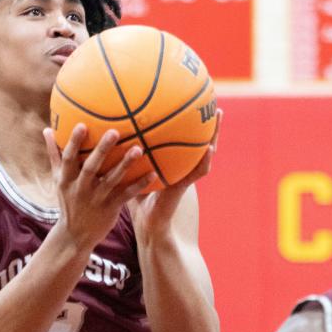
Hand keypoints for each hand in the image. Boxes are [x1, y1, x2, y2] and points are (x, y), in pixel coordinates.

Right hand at [43, 124, 154, 253]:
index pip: (69, 158)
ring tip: (138, 150)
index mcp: (66, 180)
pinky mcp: (110, 208)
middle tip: (114, 132)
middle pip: (91, 167)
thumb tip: (47, 130)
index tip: (81, 125)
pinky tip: (153, 173)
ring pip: (112, 180)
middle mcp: (81, 189)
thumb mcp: (58, 180)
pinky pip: (126, 195)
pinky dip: (139, 185)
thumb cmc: (68, 201)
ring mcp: (96, 199)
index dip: (74, 142)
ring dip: (125, 164)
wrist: (75, 236)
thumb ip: (54, 155)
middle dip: (102, 150)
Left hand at [128, 109, 220, 242]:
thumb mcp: (132, 173)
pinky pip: (196, 173)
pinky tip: (209, 151)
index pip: (186, 142)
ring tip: (218, 119)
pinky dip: (203, 163)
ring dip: (213, 137)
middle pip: (201, 145)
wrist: (147, 224)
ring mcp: (186, 176)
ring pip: (205, 155)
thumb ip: (127, 156)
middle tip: (215, 107)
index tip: (196, 107)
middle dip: (209, 127)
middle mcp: (183, 168)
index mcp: (174, 164)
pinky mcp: (183, 187)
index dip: (193, 128)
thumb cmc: (137, 200)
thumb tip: (112, 132)